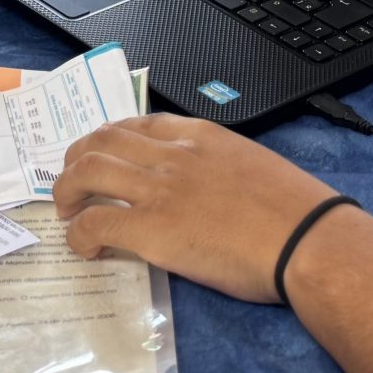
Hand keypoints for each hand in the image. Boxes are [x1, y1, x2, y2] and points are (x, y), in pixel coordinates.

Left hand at [53, 115, 339, 304]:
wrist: (307, 240)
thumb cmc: (296, 212)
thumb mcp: (254, 166)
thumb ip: (220, 168)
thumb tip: (206, 189)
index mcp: (201, 136)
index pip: (138, 124)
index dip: (110, 140)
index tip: (103, 158)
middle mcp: (172, 155)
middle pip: (100, 140)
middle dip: (75, 160)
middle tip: (72, 187)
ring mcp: (159, 190)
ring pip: (86, 172)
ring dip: (65, 192)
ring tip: (67, 214)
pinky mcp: (151, 229)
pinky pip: (94, 222)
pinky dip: (78, 234)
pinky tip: (86, 248)